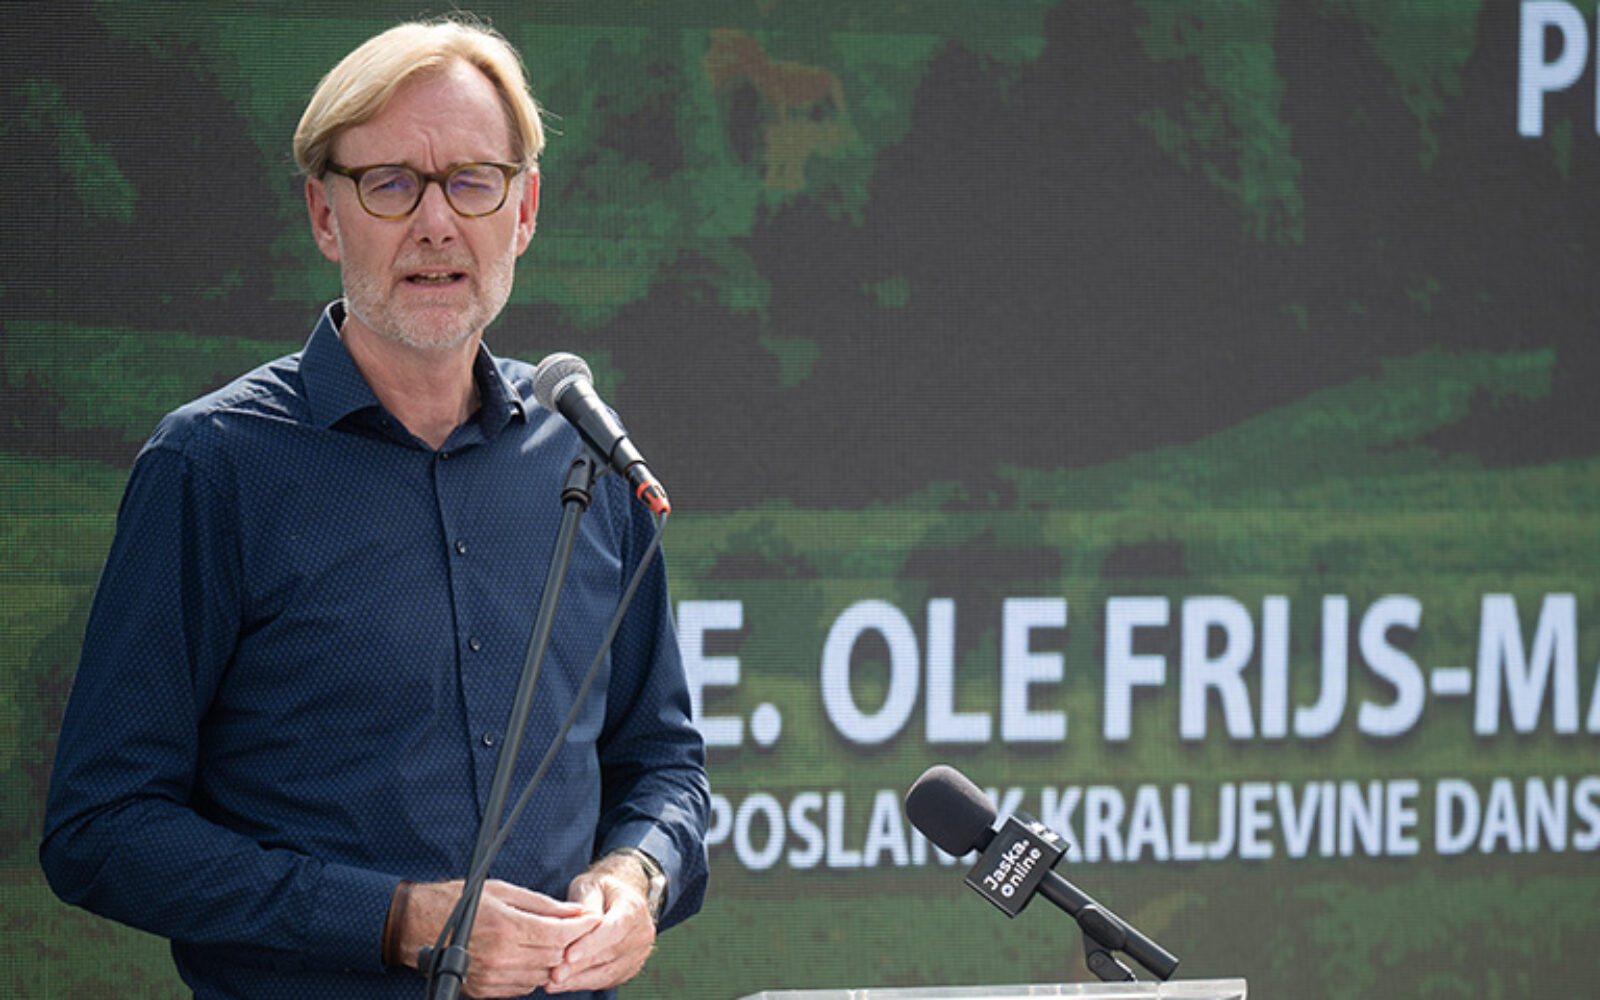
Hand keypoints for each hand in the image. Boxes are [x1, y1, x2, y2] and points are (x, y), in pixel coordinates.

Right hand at [395, 879, 601, 997]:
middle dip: (571, 943)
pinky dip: (533, 973)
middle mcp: (501, 956)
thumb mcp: (504, 891)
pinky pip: (523, 987)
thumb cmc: (460, 901)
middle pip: (554, 956)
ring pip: (542, 975)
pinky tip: (530, 957)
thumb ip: (543, 905)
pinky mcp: (484, 990)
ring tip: (551, 942)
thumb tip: (574, 911)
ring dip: (553, 960)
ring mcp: (492, 977)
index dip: (581, 928)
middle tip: (576, 929)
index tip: (592, 919)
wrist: (419, 924)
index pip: (559, 935)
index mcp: (507, 927)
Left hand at [545, 854, 657, 992]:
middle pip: (609, 954)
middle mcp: (641, 933)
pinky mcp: (628, 970)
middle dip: (579, 966)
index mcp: (634, 908)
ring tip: (552, 983)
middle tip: (554, 974)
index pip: (614, 929)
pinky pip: (604, 980)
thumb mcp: (591, 886)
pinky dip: (581, 983)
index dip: (592, 943)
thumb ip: (587, 904)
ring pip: (607, 973)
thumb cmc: (599, 890)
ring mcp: (637, 954)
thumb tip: (582, 923)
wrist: (616, 900)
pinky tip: (561, 985)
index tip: (568, 955)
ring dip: (578, 980)